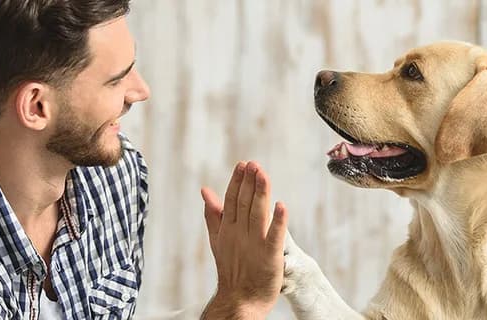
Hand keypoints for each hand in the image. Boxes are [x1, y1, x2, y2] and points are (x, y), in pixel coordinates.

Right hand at [199, 161, 287, 318]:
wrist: (239, 300)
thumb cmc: (232, 270)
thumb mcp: (218, 239)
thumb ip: (213, 215)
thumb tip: (205, 190)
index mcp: (228, 229)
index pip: (232, 200)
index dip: (238, 182)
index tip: (243, 165)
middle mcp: (240, 234)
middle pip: (244, 203)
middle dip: (249, 182)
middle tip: (254, 164)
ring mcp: (254, 244)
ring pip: (257, 214)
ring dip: (261, 193)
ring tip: (263, 175)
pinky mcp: (269, 256)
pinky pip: (274, 236)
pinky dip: (278, 221)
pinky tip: (281, 206)